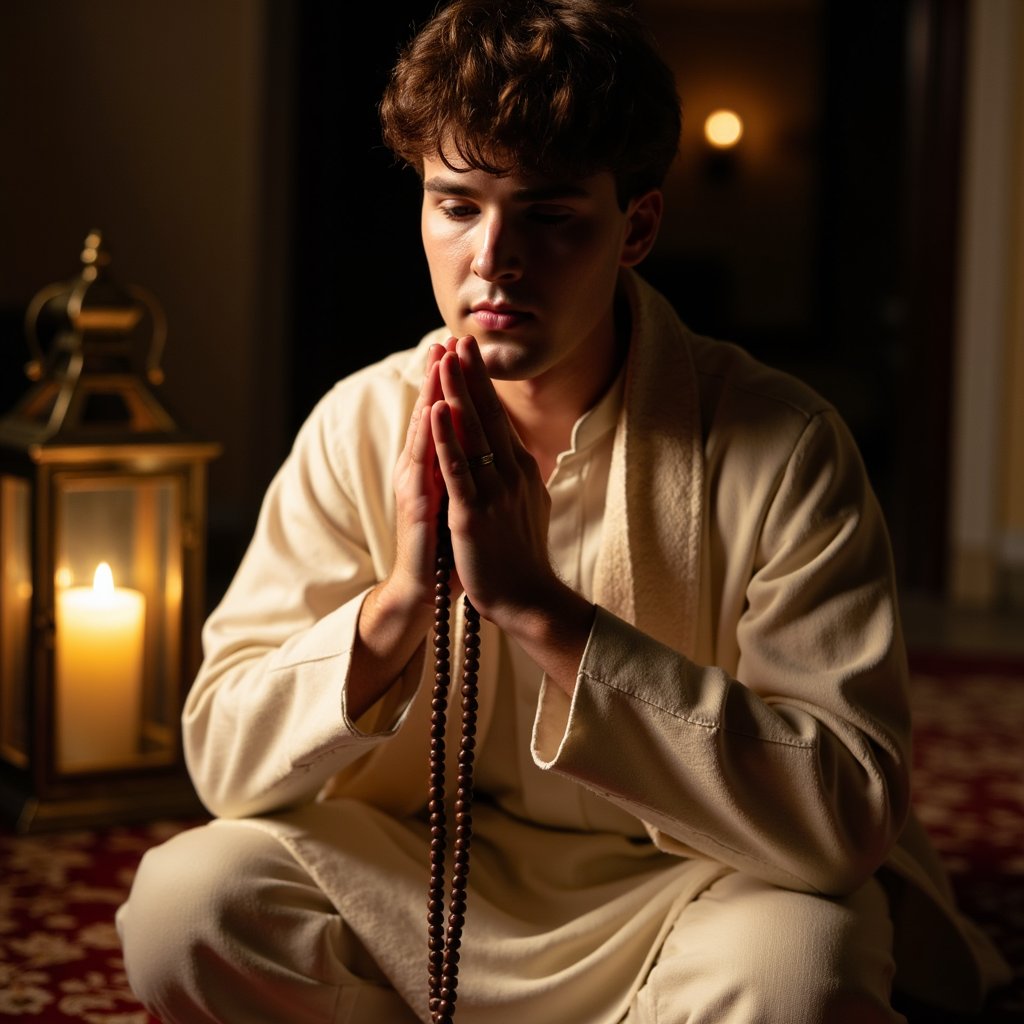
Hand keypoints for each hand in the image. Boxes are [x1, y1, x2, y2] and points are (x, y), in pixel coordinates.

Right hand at [385, 339, 453, 611]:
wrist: (428, 591)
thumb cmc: (450, 548)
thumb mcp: (465, 503)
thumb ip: (470, 475)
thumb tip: (491, 452)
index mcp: (437, 468)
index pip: (449, 418)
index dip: (457, 385)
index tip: (466, 351)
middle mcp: (423, 470)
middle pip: (433, 414)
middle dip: (444, 375)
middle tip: (451, 338)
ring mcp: (417, 484)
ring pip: (425, 429)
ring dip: (433, 391)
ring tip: (440, 358)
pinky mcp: (418, 503)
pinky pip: (426, 463)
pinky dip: (431, 434)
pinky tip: (434, 408)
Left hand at [429, 336, 557, 627]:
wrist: (528, 599)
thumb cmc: (524, 556)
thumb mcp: (529, 506)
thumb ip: (521, 477)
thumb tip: (520, 456)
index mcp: (521, 470)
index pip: (499, 417)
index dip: (483, 383)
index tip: (471, 354)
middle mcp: (511, 473)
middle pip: (487, 414)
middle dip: (471, 375)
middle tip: (459, 338)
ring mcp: (494, 491)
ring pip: (472, 433)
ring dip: (456, 393)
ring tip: (443, 360)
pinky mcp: (474, 513)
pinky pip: (458, 468)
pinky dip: (446, 438)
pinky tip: (436, 411)